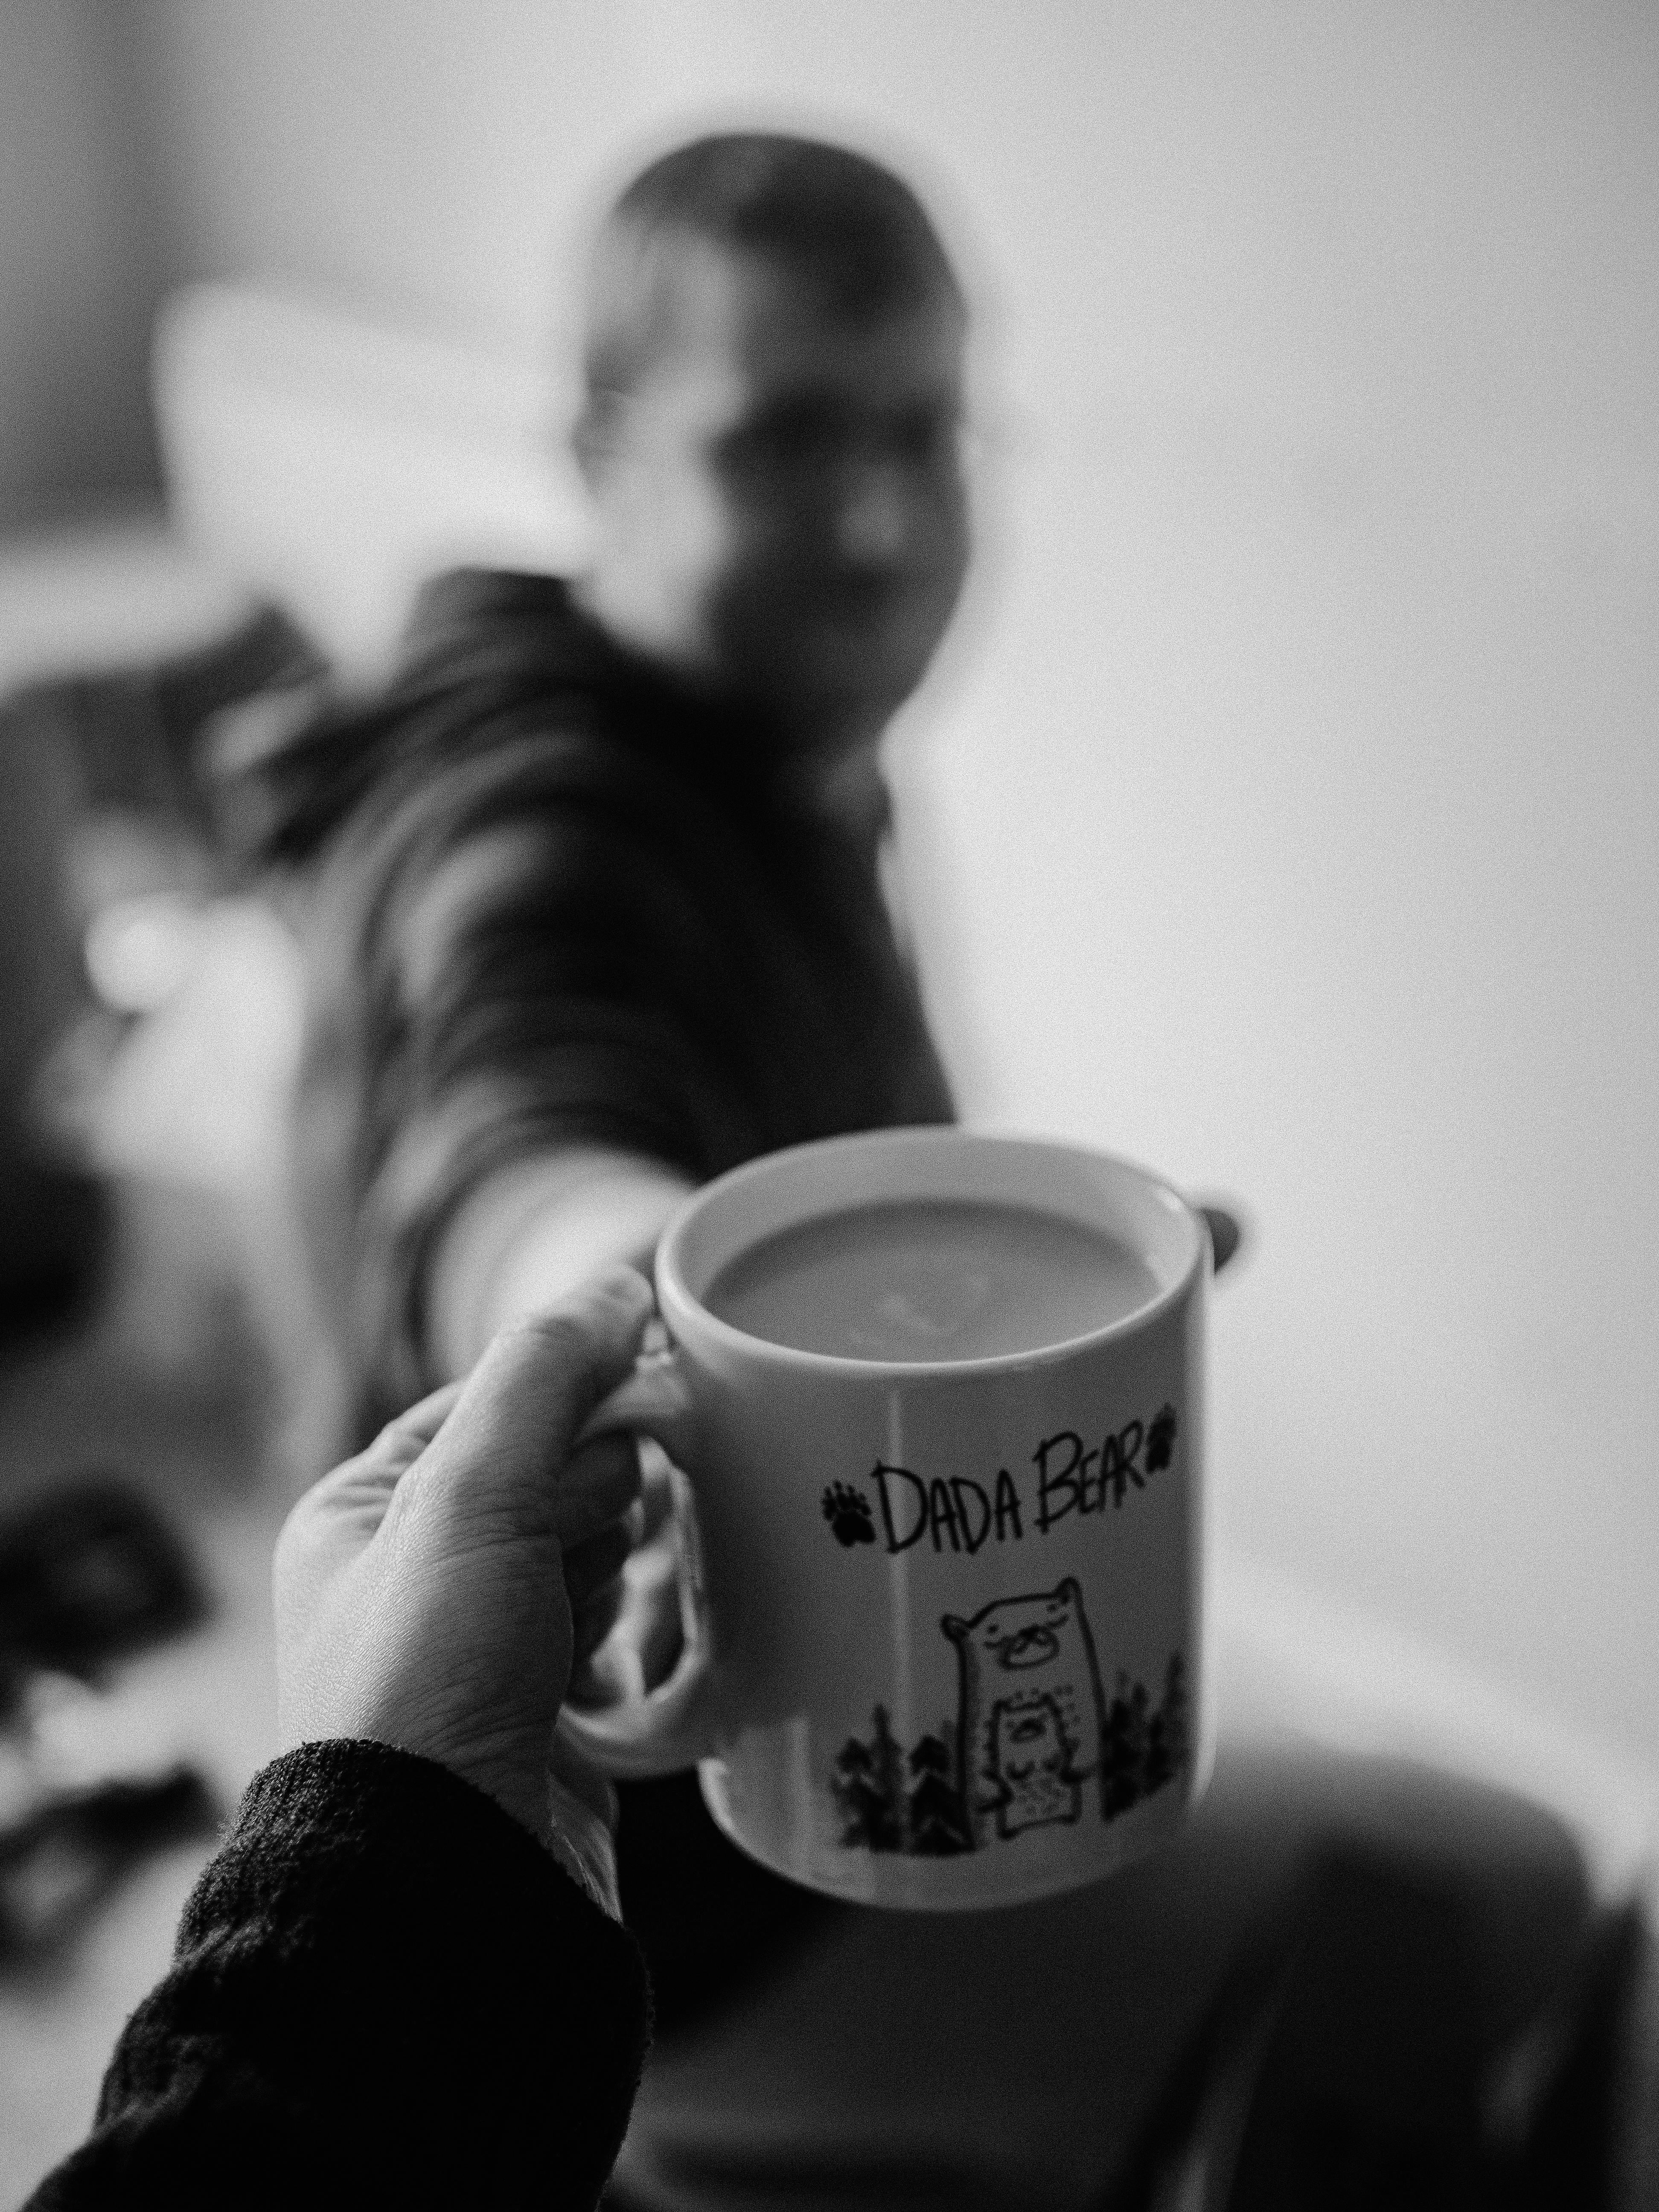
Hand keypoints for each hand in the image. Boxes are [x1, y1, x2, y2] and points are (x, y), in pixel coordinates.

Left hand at [274, 1267, 653, 1849]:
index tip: (652, 1386)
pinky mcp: (551, 1719)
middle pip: (552, 1473)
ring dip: (616, 1560)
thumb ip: (543, 1378)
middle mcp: (418, 1580)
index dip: (574, 1389)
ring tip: (602, 1601)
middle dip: (597, 1487)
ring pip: (592, 1551)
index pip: (492, 1404)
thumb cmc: (426, 1689)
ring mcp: (486, 1654)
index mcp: (363, 1516)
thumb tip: (616, 1286)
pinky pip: (615, 1633)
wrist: (444, 1889)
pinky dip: (632, 1630)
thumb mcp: (470, 1498)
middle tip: (605, 1524)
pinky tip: (629, 1650)